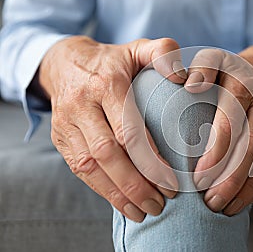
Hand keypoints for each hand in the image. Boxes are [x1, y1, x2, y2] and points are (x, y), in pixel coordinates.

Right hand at [38, 36, 186, 221]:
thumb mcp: (138, 48)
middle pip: (107, 153)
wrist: (65, 62)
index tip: (172, 182)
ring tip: (145, 211)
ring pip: (90, 166)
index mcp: (107, 84)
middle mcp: (83, 105)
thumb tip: (184, 76)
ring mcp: (67, 123)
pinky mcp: (60, 138)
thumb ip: (163, 53)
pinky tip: (123, 204)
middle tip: (161, 203)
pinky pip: (79, 170)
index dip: (150, 160)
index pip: (128, 129)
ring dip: (118, 194)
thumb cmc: (113, 60)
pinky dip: (102, 191)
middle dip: (136, 184)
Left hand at [185, 46, 252, 214]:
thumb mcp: (212, 60)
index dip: (217, 152)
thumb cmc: (225, 72)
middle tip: (210, 202)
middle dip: (231, 178)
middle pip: (252, 145)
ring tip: (224, 209)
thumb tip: (191, 85)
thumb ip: (201, 68)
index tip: (197, 178)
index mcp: (244, 85)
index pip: (232, 121)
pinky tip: (242, 202)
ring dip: (247, 188)